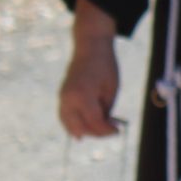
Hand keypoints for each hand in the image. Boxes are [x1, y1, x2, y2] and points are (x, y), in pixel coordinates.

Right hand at [58, 1, 121, 138]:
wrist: (90, 47)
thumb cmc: (105, 67)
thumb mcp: (111, 90)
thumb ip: (106, 111)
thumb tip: (104, 128)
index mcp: (83, 96)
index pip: (94, 122)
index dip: (107, 130)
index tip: (118, 130)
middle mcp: (69, 98)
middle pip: (81, 127)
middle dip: (97, 132)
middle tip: (111, 129)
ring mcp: (63, 97)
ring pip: (69, 124)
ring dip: (85, 130)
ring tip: (100, 128)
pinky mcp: (62, 96)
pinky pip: (65, 117)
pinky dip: (73, 125)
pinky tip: (84, 131)